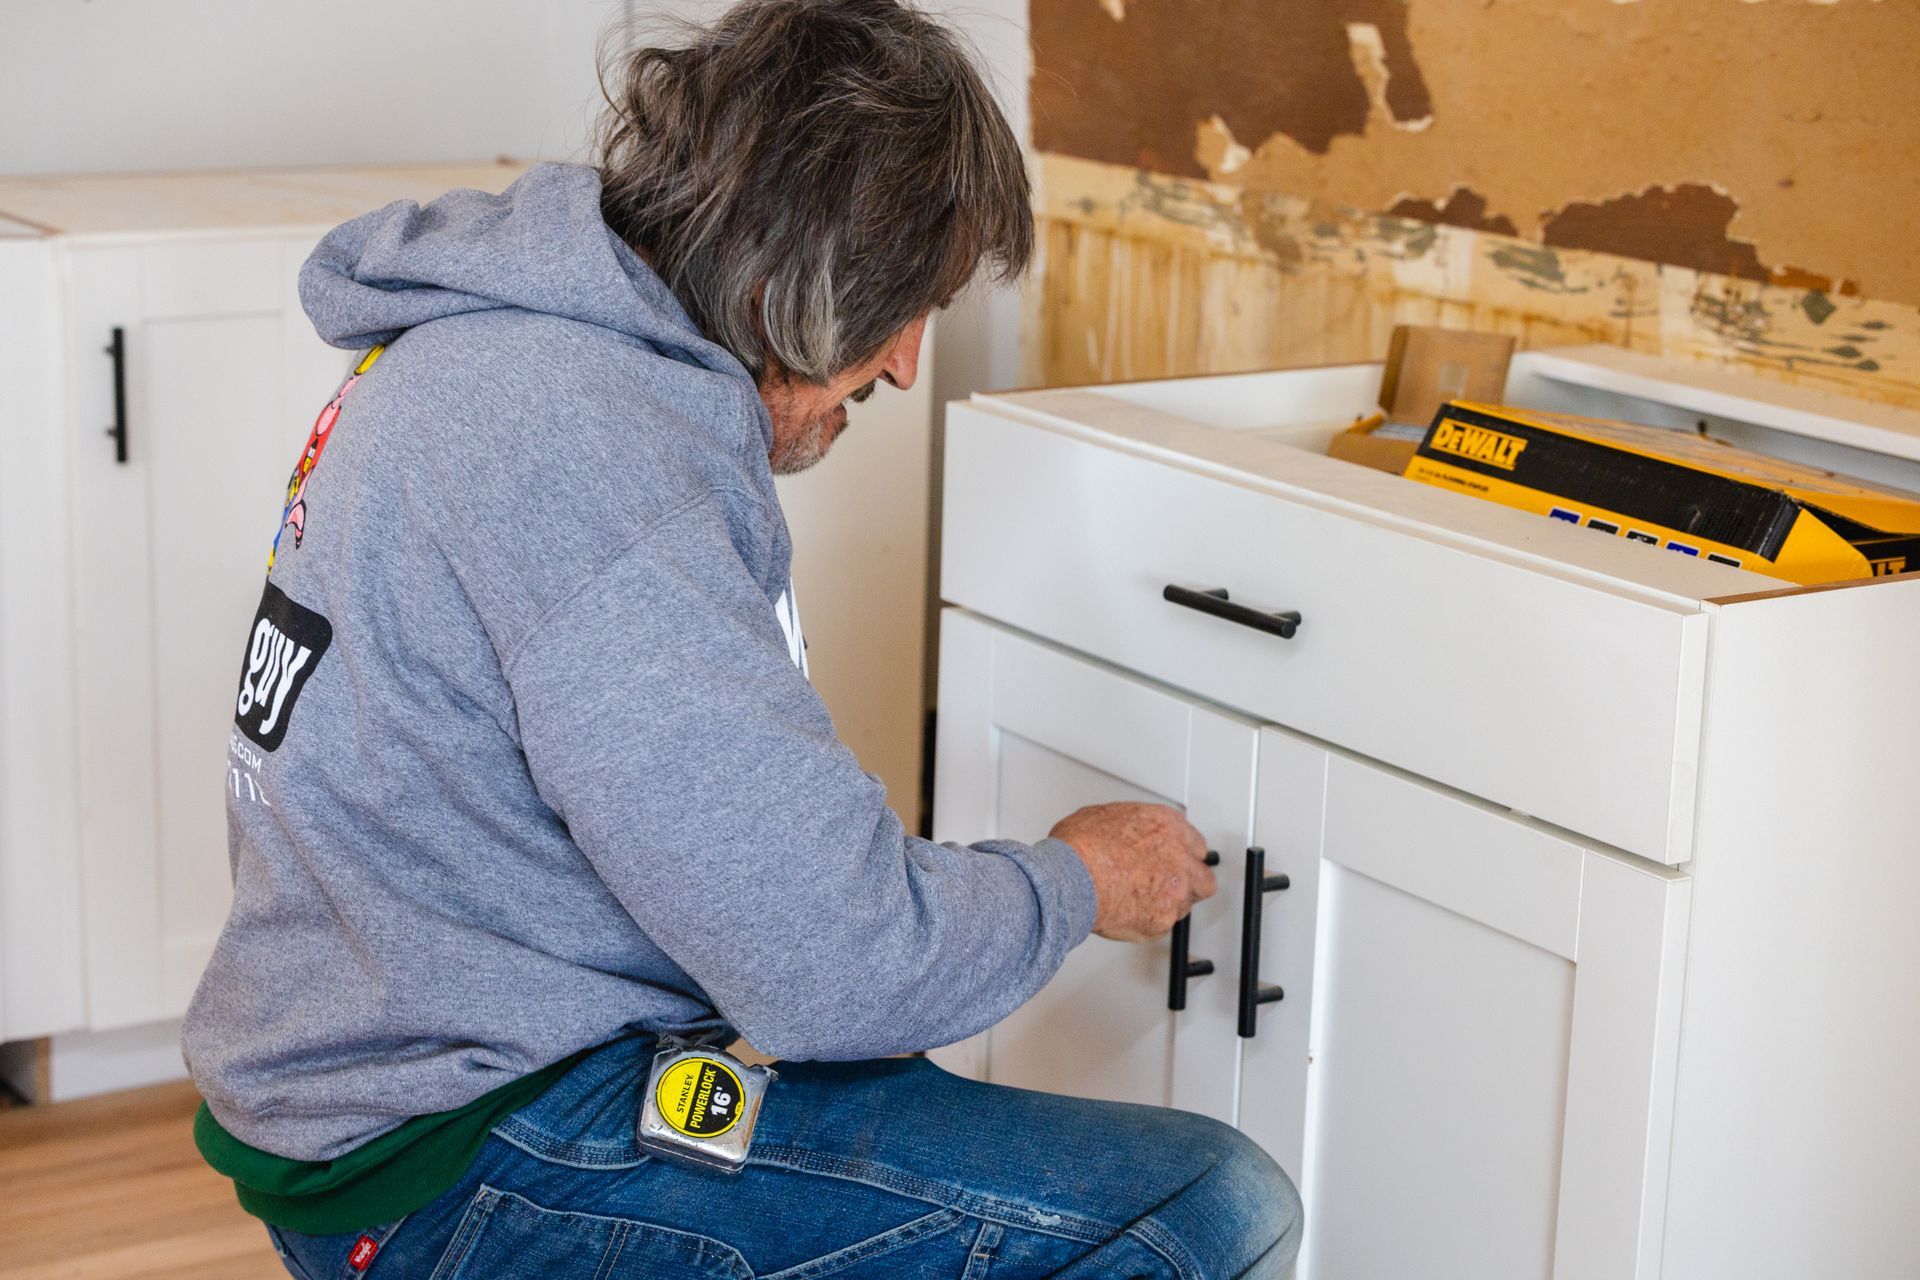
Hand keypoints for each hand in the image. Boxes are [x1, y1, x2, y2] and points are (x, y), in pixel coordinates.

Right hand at [1048, 803, 1216, 941]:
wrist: (1070, 879)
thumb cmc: (1080, 848)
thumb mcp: (1101, 816)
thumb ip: (1127, 826)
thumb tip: (1119, 831)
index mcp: (1167, 826)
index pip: (1194, 844)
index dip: (1181, 855)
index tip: (1173, 862)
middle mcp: (1178, 857)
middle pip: (1203, 876)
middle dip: (1189, 883)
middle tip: (1168, 887)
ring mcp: (1174, 891)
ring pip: (1186, 905)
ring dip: (1168, 905)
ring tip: (1141, 903)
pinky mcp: (1162, 920)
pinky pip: (1163, 925)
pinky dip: (1148, 923)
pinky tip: (1129, 914)